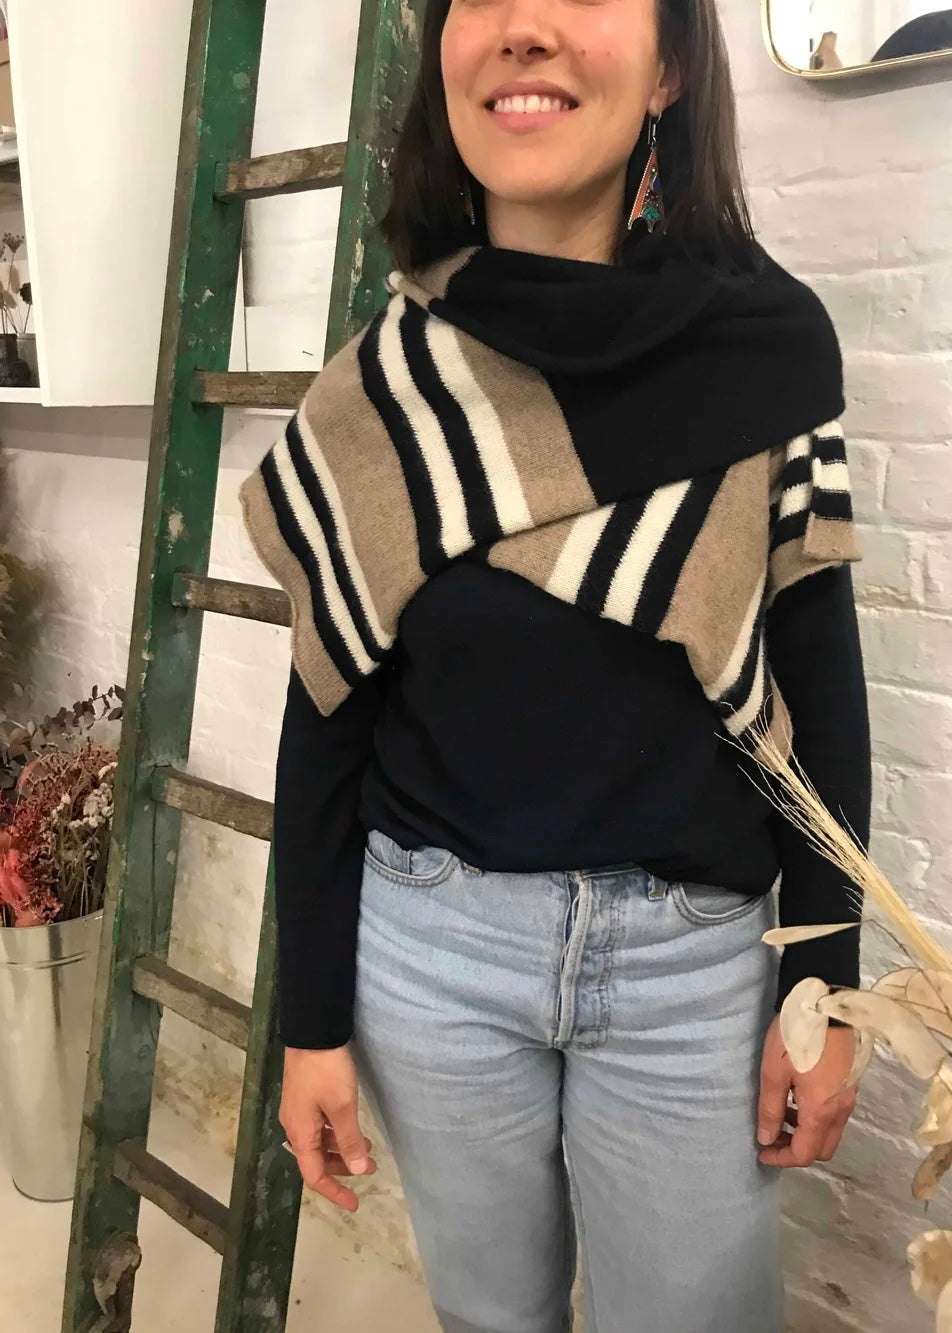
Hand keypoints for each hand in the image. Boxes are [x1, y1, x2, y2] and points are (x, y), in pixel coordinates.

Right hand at [279, 1044, 376, 1211]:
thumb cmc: (326, 1071)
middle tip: (370, 1168)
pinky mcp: (305, 1096)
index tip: (355, 1204)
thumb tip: (357, 1171)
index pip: (314, 1175)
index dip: (335, 1192)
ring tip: (367, 1148)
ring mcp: (299, 1110)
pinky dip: (337, 1133)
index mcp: (300, 1133)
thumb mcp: (342, 1107)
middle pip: (316, 1160)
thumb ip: (349, 1140)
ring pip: (319, 1142)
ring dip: (342, 1149)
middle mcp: (294, 1126)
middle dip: (343, 1168)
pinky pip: (320, 1126)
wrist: (312, 1032)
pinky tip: (352, 1128)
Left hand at [756, 1013, 857, 1167]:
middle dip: (797, 1149)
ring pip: (830, 1131)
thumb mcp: (773, 1072)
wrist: (825, 1003)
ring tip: (779, 1113)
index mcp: (821, 1112)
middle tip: (772, 1135)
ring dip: (806, 1132)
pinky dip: (816, 1117)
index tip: (762, 1152)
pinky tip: (796, 1096)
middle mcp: (841, 1110)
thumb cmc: (795, 1038)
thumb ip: (770, 1109)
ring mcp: (849, 1096)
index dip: (782, 1158)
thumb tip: (766, 1139)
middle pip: (822, 1148)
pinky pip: (835, 1113)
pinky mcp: (851, 1081)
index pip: (805, 1153)